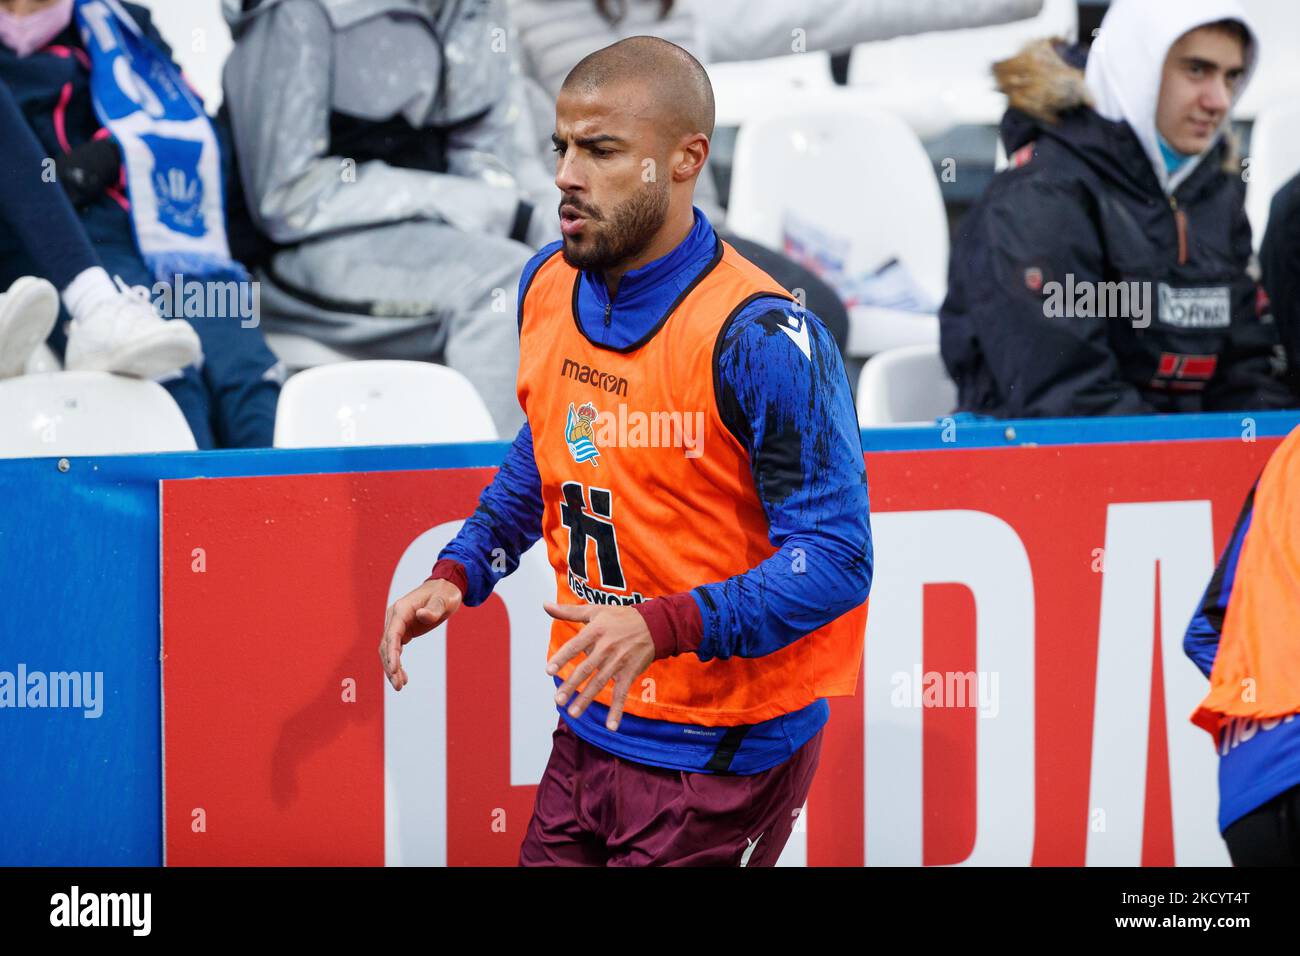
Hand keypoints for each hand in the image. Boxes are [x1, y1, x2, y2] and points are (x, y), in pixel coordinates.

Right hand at [379, 578, 462, 690]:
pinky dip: (397, 663)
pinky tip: (403, 676)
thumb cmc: (444, 594)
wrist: (444, 588)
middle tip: (398, 685)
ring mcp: (397, 624)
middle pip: (387, 645)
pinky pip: (395, 649)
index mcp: (401, 609)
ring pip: (389, 650)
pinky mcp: (402, 630)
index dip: (391, 653)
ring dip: (392, 668)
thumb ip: (434, 609)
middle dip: (391, 666)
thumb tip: (422, 616)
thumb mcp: (444, 600)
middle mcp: (394, 617)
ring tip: (400, 685)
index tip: (393, 669)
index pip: (392, 634)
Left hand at [545, 602, 654, 731]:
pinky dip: (617, 710)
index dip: (563, 657)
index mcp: (596, 630)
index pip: (575, 646)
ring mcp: (619, 661)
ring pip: (600, 683)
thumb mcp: (595, 610)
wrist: (654, 625)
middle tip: (558, 700)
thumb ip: (568, 611)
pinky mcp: (630, 673)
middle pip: (586, 668)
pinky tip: (610, 726)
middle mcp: (607, 647)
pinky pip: (622, 694)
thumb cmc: (620, 616)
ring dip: (587, 699)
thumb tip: (545, 605)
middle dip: (572, 685)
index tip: (549, 670)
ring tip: (573, 712)